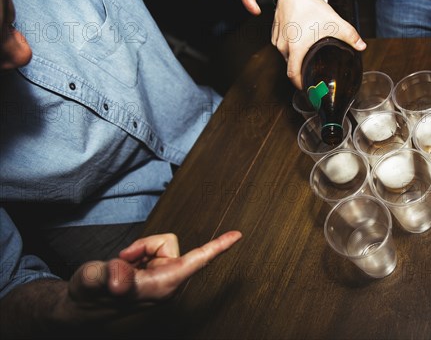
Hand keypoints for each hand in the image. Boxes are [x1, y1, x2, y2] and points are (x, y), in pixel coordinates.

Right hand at [68, 231, 241, 305]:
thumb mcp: (95, 280)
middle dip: (145, 246)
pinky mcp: (156, 275)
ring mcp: (163, 279)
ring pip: (161, 246)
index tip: (238, 235)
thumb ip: (109, 276)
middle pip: (169, 245)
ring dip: (140, 250)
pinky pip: (153, 251)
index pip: (197, 260)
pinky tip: (127, 267)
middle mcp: (168, 283)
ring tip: (123, 264)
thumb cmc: (89, 296)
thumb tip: (119, 281)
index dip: (218, 247)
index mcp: (163, 286)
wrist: (81, 307)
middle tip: (124, 258)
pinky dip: (138, 254)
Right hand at [272, 0, 365, 88]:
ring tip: (307, 58)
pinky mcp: (275, 32)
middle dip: (301, 72)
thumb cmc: (310, 6)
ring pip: (285, 56)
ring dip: (295, 59)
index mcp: (296, 50)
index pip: (294, 76)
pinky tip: (299, 43)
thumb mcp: (334, 23)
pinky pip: (281, 45)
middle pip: (290, 66)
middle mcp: (283, 47)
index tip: (308, 89)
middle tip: (312, 74)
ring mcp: (277, 39)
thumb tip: (361, 46)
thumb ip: (350, 36)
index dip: (301, 85)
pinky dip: (289, 48)